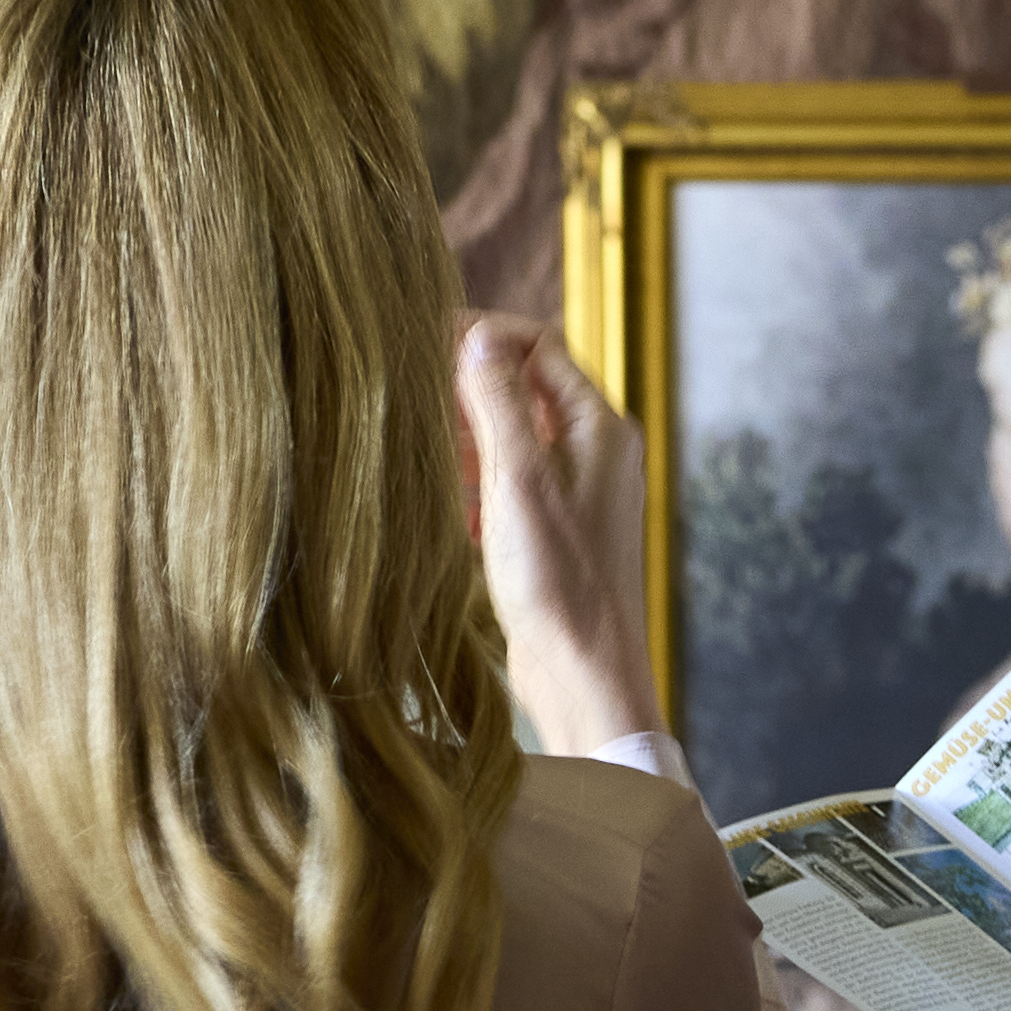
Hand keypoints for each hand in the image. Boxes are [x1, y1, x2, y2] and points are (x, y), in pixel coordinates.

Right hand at [448, 317, 657, 753]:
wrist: (584, 673)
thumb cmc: (559, 582)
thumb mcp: (517, 482)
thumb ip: (499, 405)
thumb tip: (478, 338)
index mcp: (599, 429)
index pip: (541, 345)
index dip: (485, 336)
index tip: (427, 343)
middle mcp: (596, 452)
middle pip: (527, 385)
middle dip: (469, 384)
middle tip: (411, 392)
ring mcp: (579, 492)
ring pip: (516, 434)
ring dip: (469, 432)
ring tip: (419, 444)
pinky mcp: (559, 530)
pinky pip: (513, 479)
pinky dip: (478, 476)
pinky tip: (444, 498)